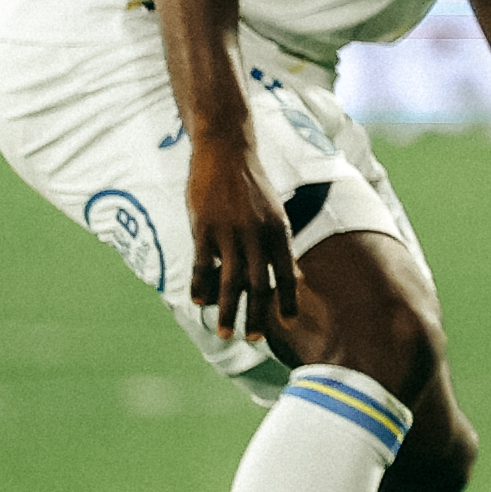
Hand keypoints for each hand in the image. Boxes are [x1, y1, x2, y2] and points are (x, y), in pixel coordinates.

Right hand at [183, 142, 296, 349]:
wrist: (225, 152)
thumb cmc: (251, 186)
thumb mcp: (275, 213)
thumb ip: (279, 245)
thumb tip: (292, 275)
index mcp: (279, 231)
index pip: (287, 273)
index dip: (287, 300)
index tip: (289, 323)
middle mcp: (257, 235)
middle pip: (259, 283)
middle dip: (257, 315)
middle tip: (254, 339)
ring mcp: (230, 232)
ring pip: (230, 280)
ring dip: (228, 310)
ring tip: (226, 333)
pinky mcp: (204, 227)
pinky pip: (203, 263)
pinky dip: (201, 286)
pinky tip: (199, 303)